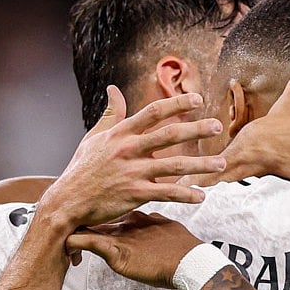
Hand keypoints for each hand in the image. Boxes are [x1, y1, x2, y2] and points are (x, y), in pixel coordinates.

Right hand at [38, 86, 226, 229]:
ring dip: (200, 165)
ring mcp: (132, 172)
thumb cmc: (82, 168)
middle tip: (218, 126)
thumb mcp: (94, 137)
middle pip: (168, 135)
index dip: (176, 103)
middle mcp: (128, 149)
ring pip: (173, 166)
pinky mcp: (134, 194)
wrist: (68, 201)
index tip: (198, 99)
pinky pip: (166, 193)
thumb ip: (111, 114)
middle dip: (196, 129)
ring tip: (221, 164)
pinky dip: (185, 195)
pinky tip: (202, 196)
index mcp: (121, 133)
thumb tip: (113, 89)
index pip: (153, 112)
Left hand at [66, 212, 202, 287]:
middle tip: (62, 215)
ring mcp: (119, 235)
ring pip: (86, 225)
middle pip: (94, 212)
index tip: (85, 210)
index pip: (110, 204)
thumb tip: (151, 218)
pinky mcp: (116, 251)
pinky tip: (65, 244)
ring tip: (55, 230)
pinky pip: (88, 242)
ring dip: (71, 227)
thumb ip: (155, 221)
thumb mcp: (168, 226)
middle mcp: (125, 221)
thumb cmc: (183, 248)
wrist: (190, 262)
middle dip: (79, 214)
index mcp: (137, 213)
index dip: (97, 208)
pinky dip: (74, 242)